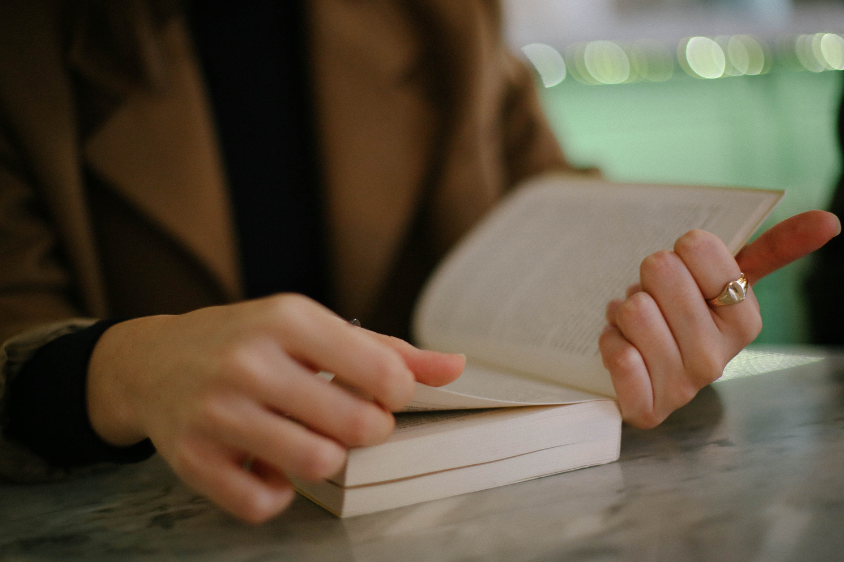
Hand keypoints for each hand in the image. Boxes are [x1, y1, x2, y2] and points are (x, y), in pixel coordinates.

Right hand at [86, 294, 463, 522]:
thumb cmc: (249, 342)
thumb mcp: (313, 329)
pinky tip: (270, 464)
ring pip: (317, 463)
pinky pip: (264, 503)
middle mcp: (250, 361)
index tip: (382, 394)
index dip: (398, 394)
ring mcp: (216, 412)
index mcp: (288, 319)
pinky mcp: (192, 459)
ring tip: (311, 439)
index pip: (383, 372)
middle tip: (351, 420)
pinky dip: (278, 493)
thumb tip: (457, 367)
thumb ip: (387, 350)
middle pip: (357, 424)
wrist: (152, 360)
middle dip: (369, 430)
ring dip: (327, 460)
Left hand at [599, 210, 839, 427]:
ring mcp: (683, 388)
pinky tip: (623, 346)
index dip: (680, 251)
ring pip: (633, 309)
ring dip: (623, 310)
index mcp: (744, 320)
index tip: (685, 271)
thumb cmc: (682, 317)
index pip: (697, 246)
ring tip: (637, 324)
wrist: (645, 374)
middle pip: (661, 270)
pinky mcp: (647, 410)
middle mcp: (718, 358)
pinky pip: (616, 352)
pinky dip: (609, 339)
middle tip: (656, 300)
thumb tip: (831, 220)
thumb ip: (773, 249)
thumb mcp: (723, 282)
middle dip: (647, 279)